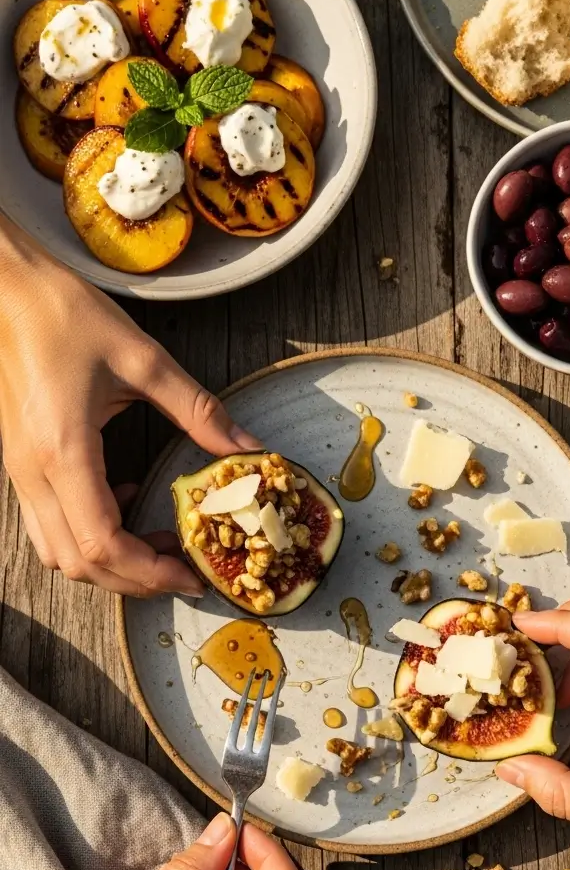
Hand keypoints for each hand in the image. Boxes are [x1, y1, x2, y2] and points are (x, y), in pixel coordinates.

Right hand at [0, 215, 259, 596]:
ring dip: (111, 564)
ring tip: (159, 544)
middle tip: (184, 571)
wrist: (6, 289)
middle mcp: (35, 472)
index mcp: (65, 450)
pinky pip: (49, 525)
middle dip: (135, 580)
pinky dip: (88, 535)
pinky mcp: (21, 463)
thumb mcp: (144, 358)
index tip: (192, 574)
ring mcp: (21, 472)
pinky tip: (124, 500)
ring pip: (59, 552)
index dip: (150, 571)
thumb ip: (198, 409)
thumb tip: (247, 447)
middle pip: (80, 563)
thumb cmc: (65, 314)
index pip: (103, 543)